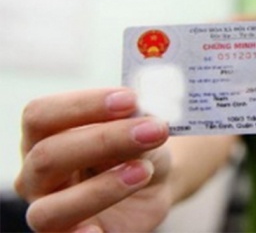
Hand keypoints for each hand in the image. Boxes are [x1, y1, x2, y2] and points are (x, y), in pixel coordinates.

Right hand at [14, 88, 171, 232]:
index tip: (131, 98)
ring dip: (102, 188)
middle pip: (48, 155)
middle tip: (153, 130)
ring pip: (52, 207)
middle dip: (105, 140)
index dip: (84, 105)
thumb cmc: (136, 146)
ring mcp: (48, 209)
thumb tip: (139, 116)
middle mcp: (36, 174)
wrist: (156, 179)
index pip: (41, 115)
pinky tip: (99, 228)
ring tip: (144, 170)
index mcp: (43, 135)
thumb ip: (133, 121)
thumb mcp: (137, 129)